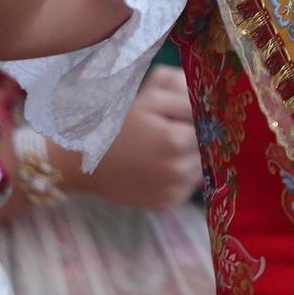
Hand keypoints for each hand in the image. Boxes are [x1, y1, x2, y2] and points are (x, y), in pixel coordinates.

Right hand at [77, 66, 202, 211]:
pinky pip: (186, 187)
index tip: (193, 113)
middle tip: (175, 129)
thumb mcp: (148, 98)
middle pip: (208, 147)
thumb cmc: (115, 124)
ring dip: (190, 157)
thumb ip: (180, 90)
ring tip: (163, 149)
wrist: (83, 163)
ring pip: (199, 168)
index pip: (210, 124)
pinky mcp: (165, 204)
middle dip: (198, 137)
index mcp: (176, 140)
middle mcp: (178, 169)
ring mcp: (172, 190)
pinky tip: (157, 167)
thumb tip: (206, 93)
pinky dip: (178, 177)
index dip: (204, 116)